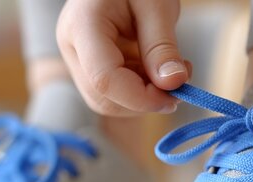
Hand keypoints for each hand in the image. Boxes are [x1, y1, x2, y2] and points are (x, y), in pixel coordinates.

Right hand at [57, 0, 189, 115]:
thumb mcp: (157, 5)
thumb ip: (163, 46)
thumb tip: (173, 84)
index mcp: (82, 25)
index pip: (104, 79)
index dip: (140, 98)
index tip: (175, 95)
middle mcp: (73, 47)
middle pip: (103, 98)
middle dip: (144, 101)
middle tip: (180, 83)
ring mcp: (79, 59)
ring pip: (109, 102)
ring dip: (145, 98)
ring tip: (171, 73)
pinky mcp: (91, 66)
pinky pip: (115, 93)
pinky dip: (142, 91)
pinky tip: (158, 71)